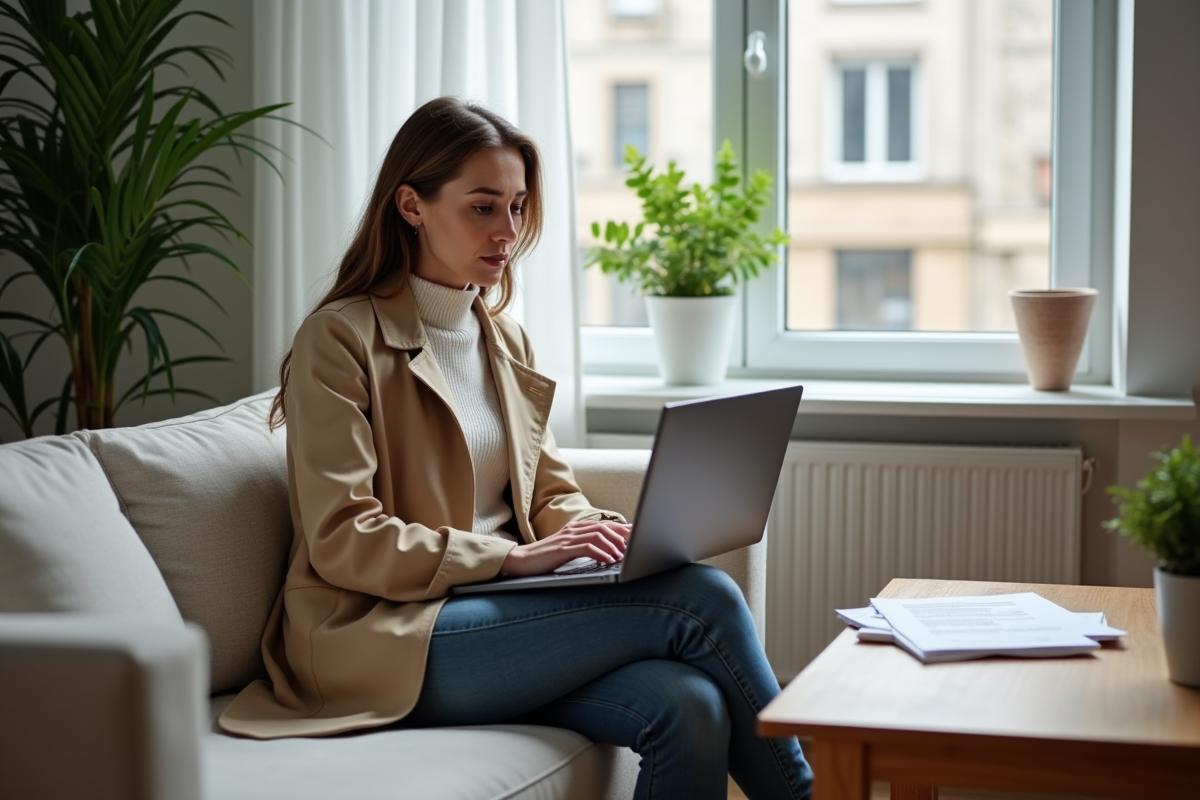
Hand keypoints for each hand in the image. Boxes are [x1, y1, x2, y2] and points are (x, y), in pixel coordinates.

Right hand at [500, 519, 631, 576]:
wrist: (520, 561)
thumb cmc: (544, 559)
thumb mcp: (568, 550)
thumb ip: (585, 547)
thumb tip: (607, 553)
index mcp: (576, 529)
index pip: (604, 525)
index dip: (622, 529)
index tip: (637, 535)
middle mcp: (573, 530)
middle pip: (604, 527)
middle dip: (622, 535)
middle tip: (636, 545)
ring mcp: (567, 538)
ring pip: (598, 535)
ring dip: (613, 545)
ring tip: (623, 555)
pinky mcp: (562, 549)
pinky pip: (587, 548)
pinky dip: (601, 553)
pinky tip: (608, 560)